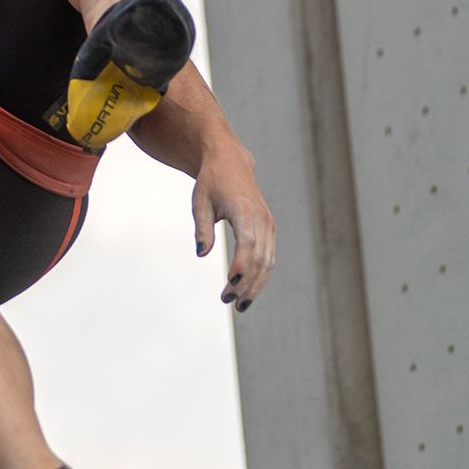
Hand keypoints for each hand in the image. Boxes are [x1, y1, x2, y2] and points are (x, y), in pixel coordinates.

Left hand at [192, 146, 275, 311]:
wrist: (231, 163)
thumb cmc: (211, 182)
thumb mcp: (200, 202)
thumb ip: (202, 228)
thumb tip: (202, 253)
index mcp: (244, 210)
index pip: (247, 243)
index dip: (241, 266)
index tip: (231, 285)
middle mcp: (262, 219)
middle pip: (260, 258)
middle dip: (247, 284)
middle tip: (228, 302)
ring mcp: (268, 224)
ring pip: (268, 262)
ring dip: (256, 285)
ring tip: (239, 305)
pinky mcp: (269, 229)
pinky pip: (269, 257)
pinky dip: (260, 276)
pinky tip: (247, 290)